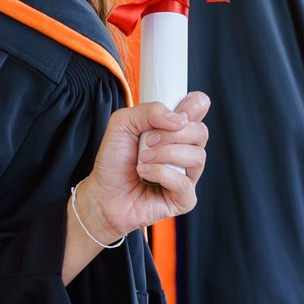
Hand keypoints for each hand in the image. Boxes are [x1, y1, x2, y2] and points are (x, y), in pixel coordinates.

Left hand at [73, 92, 211, 242]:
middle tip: (148, 141)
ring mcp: (188, 175)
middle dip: (171, 134)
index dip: (192, 105)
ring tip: (143, 160)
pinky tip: (145, 174)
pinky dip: (160, 174)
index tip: (174, 114)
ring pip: (197, 156)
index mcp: (176, 128)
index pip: (201, 105)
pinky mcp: (184, 198)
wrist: (102, 193)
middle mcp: (186, 150)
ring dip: (165, 154)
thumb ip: (150, 110)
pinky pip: (184, 182)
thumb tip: (180, 120)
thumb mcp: (123, 122)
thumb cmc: (114, 159)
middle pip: (201, 131)